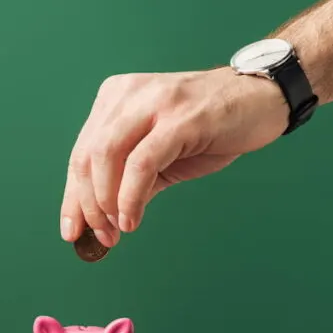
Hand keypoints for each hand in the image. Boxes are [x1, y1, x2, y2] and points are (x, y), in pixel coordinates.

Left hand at [60, 67, 289, 245]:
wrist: (261, 99)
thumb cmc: (210, 127)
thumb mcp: (159, 154)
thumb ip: (128, 181)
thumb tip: (101, 223)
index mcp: (115, 99)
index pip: (81, 154)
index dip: (72, 198)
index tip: (72, 232)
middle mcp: (128, 95)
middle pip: (87, 157)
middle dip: (87, 206)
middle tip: (102, 237)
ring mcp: (153, 103)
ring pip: (106, 156)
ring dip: (106, 202)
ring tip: (118, 229)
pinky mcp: (180, 118)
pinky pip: (142, 163)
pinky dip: (130, 196)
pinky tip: (132, 219)